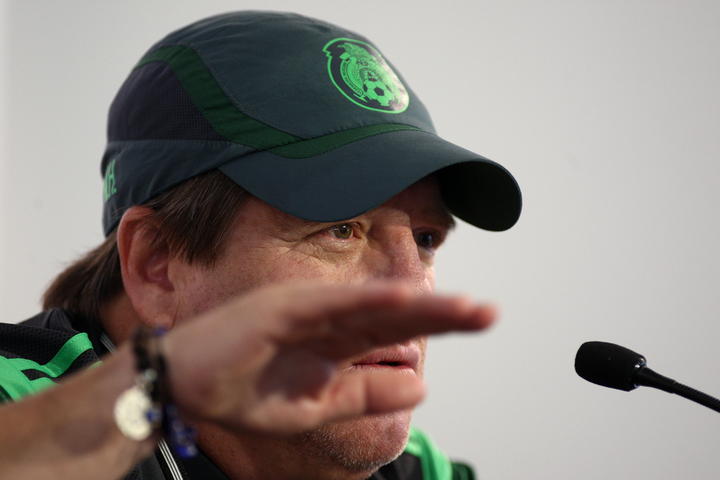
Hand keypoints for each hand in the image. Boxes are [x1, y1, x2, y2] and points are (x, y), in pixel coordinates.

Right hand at [164, 281, 494, 433]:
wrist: (184, 386)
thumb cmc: (245, 390)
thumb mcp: (317, 405)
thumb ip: (366, 394)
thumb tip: (422, 387)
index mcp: (338, 341)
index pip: (398, 329)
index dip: (439, 324)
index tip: (481, 321)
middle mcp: (328, 319)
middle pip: (394, 312)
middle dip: (441, 313)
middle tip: (488, 313)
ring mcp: (306, 310)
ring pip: (369, 304)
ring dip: (414, 303)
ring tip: (460, 308)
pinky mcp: (279, 309)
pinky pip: (326, 305)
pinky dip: (361, 301)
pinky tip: (397, 298)